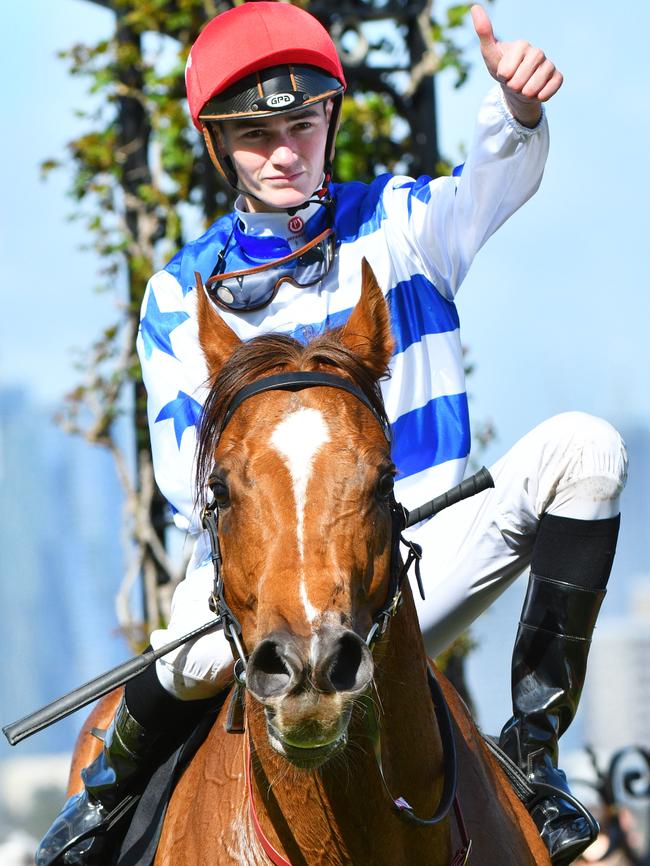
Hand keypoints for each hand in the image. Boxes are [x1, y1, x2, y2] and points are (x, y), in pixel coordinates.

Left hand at [471, 4, 562, 126]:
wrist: (516, 87)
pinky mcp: (557, 77)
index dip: (502, 77)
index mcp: (522, 44)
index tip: (504, 72)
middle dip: (512, 87)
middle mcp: (538, 52)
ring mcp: (549, 64)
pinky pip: (547, 92)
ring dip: (524, 94)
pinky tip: (536, 91)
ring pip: (533, 89)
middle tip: (513, 82)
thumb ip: (484, 32)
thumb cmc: (501, 68)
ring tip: (523, 87)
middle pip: (519, 81)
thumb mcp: (489, 53)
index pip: (506, 72)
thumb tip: (475, 6)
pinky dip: (539, 96)